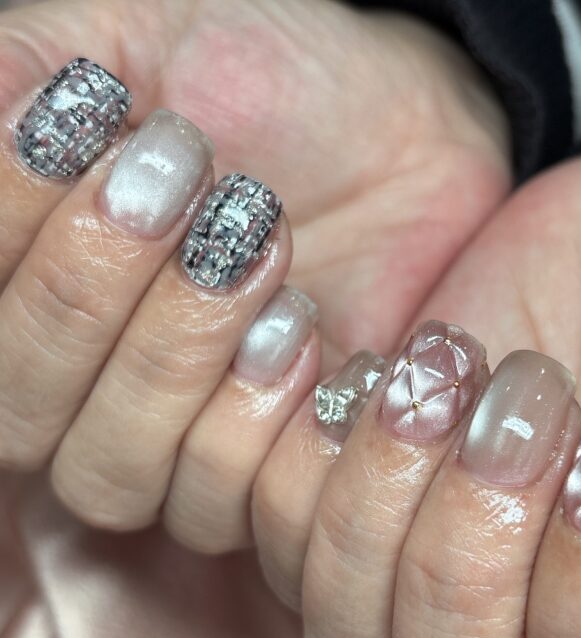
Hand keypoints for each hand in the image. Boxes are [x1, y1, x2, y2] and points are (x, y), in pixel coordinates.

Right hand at [0, 0, 509, 539]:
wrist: (395, 135)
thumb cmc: (263, 81)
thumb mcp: (138, 37)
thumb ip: (27, 73)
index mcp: (34, 287)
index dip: (12, 227)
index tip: (83, 116)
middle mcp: (85, 382)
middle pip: (22, 413)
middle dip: (89, 293)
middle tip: (179, 182)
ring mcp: (172, 439)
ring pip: (112, 472)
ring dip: (175, 354)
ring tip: (257, 244)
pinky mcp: (262, 472)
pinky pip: (220, 500)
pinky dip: (252, 417)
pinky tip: (301, 326)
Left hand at [251, 135, 580, 637]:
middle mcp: (517, 631)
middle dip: (479, 533)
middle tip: (527, 402)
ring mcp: (419, 570)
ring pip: (344, 615)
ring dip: (390, 484)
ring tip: (445, 369)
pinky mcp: (357, 500)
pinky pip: (283, 530)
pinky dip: (314, 452)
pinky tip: (378, 364)